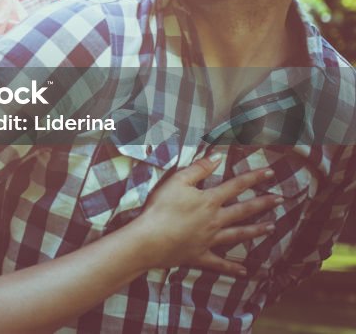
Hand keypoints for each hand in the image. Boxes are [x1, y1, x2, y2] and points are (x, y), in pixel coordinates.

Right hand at [134, 154, 279, 275]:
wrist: (150, 239)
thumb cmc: (161, 208)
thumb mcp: (177, 181)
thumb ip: (198, 169)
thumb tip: (217, 157)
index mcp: (209, 200)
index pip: (236, 186)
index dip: (253, 178)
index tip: (270, 173)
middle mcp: (215, 220)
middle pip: (243, 211)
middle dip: (263, 204)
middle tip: (280, 200)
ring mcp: (210, 240)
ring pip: (238, 235)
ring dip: (255, 231)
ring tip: (272, 228)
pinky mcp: (200, 255)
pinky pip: (219, 263)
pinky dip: (232, 268)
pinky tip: (245, 271)